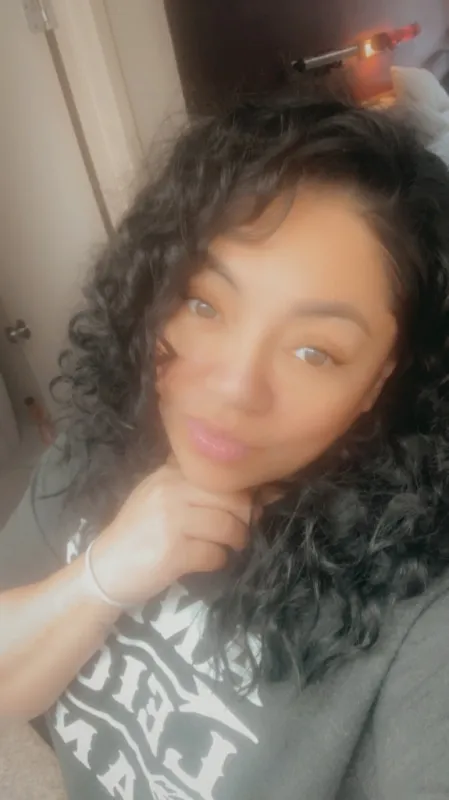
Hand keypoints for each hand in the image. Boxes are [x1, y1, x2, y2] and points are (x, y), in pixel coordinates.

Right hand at [87, 461, 251, 606]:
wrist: (105, 569)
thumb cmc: (138, 534)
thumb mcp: (160, 497)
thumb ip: (196, 489)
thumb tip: (253, 489)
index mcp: (169, 474)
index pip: (221, 474)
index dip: (243, 491)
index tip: (252, 504)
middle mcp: (170, 491)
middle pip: (232, 498)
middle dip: (245, 518)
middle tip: (240, 531)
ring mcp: (171, 521)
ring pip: (228, 526)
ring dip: (235, 541)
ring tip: (226, 547)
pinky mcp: (173, 553)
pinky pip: (215, 554)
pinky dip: (218, 561)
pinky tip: (207, 561)